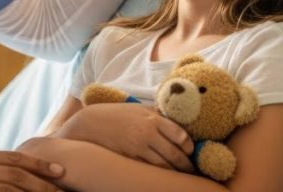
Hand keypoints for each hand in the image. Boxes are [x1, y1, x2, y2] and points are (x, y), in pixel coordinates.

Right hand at [59, 103, 194, 172]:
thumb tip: (177, 119)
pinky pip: (149, 169)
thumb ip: (157, 114)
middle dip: (186, 164)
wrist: (90, 123)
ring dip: (174, 172)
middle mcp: (147, 133)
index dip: (189, 146)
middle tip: (192, 170)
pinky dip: (158, 173)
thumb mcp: (138, 108)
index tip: (190, 150)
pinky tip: (162, 175)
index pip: (180, 135)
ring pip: (164, 165)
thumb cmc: (116, 114)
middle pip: (175, 154)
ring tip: (180, 175)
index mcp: (152, 118)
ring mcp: (138, 147)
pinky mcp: (129, 158)